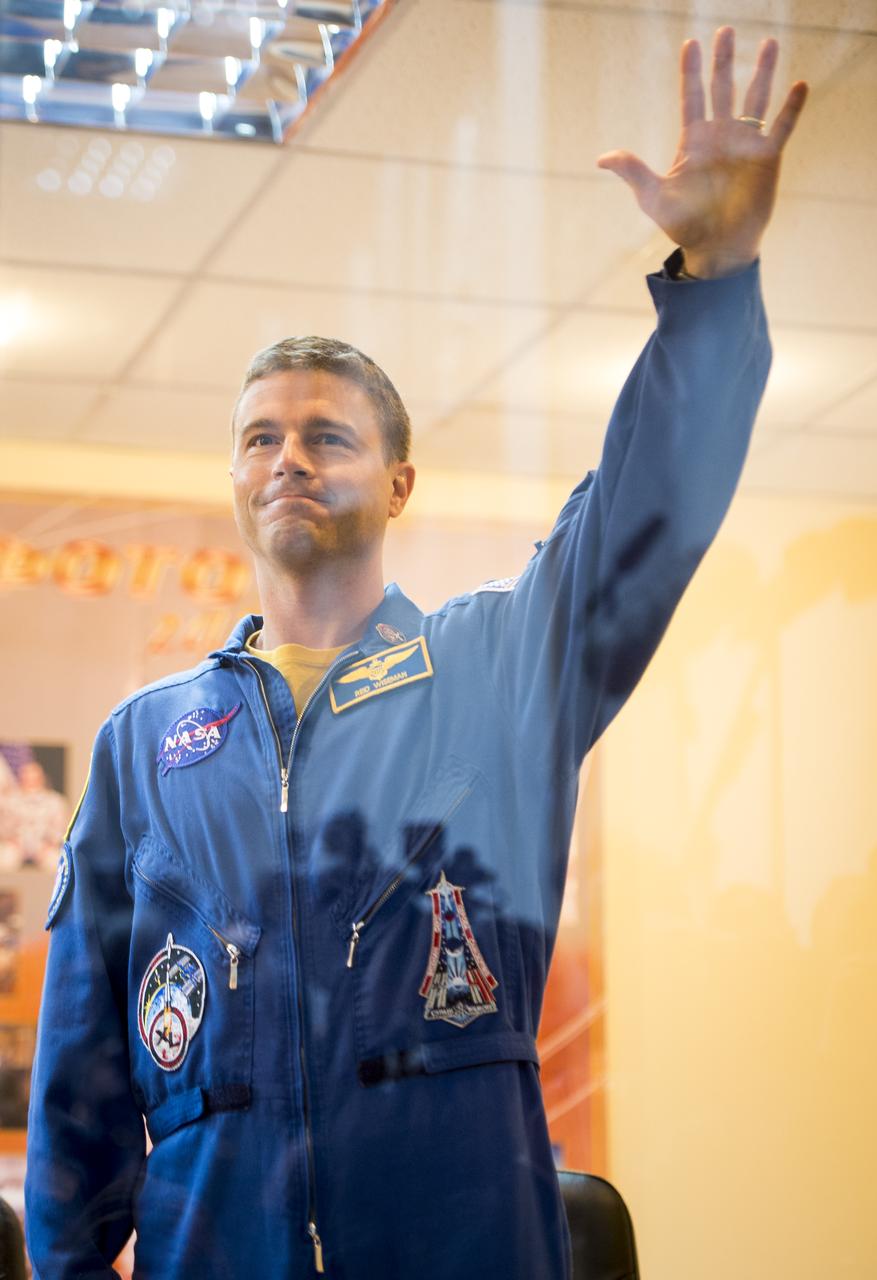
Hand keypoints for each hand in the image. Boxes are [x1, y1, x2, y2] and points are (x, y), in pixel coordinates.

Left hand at [597, 26, 807, 276]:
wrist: (716, 249)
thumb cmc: (683, 226)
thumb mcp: (654, 198)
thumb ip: (634, 172)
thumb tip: (602, 158)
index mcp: (694, 140)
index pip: (691, 97)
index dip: (691, 71)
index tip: (691, 43)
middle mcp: (721, 136)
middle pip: (723, 88)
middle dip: (723, 60)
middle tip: (725, 31)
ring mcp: (745, 144)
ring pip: (755, 99)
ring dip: (762, 72)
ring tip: (769, 42)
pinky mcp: (768, 158)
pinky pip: (782, 127)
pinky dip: (791, 108)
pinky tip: (800, 85)